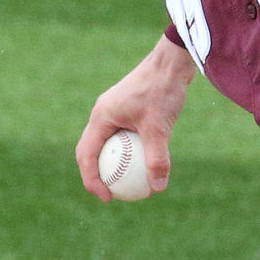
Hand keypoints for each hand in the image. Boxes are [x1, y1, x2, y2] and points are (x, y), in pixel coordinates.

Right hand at [75, 35, 196, 201]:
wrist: (172, 62)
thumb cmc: (162, 90)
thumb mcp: (159, 128)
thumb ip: (157, 158)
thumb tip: (158, 188)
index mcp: (101, 117)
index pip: (86, 155)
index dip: (92, 180)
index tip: (108, 198)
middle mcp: (103, 114)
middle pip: (93, 151)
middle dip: (99, 175)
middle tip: (114, 195)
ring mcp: (115, 111)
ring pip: (109, 144)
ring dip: (116, 164)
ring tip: (129, 184)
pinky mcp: (129, 109)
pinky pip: (124, 137)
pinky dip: (130, 152)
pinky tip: (146, 164)